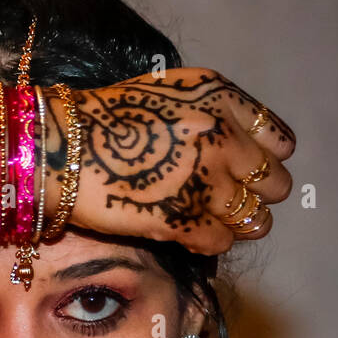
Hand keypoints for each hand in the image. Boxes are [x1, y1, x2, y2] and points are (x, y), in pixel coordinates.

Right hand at [62, 67, 295, 254]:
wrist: (61, 148)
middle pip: (275, 184)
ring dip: (239, 225)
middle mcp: (221, 138)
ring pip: (254, 219)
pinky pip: (220, 242)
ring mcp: (205, 181)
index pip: (276, 140)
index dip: (268, 160)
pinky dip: (208, 242)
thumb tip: (236, 149)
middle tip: (233, 202)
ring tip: (216, 223)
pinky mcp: (183, 220)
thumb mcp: (167, 95)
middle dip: (258, 196)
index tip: (252, 171)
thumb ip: (208, 116)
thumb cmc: (104, 119)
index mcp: (219, 99)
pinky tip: (190, 235)